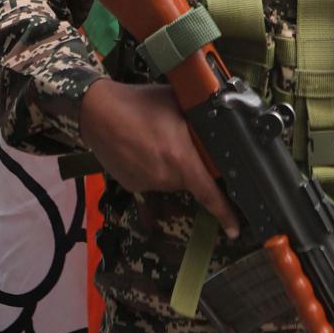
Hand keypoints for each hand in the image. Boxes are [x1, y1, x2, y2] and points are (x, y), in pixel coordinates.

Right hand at [76, 80, 240, 237]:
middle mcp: (166, 177)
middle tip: (179, 139)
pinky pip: (151, 179)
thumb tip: (223, 116)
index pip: (210, 194)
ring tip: (155, 138)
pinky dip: (152, 168)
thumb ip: (201, 115)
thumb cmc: (141, 103)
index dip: (225, 213)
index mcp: (182, 160)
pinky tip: (142, 147)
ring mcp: (147, 184)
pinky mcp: (132, 185)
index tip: (235, 230)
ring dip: (170, 164)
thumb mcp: (179, 103)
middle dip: (191, 164)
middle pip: (190, 179)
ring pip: (170, 179)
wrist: (98, 111)